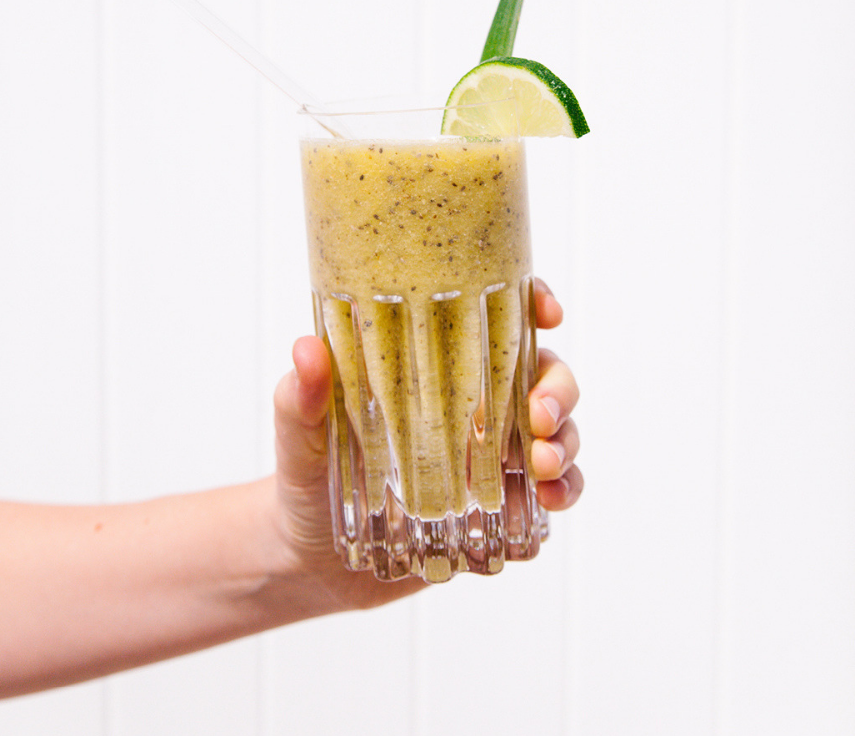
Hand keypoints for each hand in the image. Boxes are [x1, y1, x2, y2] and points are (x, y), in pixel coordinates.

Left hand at [271, 278, 581, 609]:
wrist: (310, 561)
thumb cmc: (306, 482)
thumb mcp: (300, 439)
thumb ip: (300, 400)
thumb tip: (307, 349)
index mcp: (434, 371)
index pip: (495, 322)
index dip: (533, 306)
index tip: (549, 312)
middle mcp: (471, 406)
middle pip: (542, 376)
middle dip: (558, 390)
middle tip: (541, 417)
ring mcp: (490, 456)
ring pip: (557, 433)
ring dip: (566, 445)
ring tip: (543, 468)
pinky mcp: (498, 506)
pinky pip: (549, 493)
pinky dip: (562, 494)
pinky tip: (548, 503)